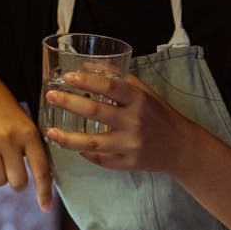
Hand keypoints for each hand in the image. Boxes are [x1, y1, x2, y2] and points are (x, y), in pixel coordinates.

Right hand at [0, 68, 52, 210]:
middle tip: (13, 174)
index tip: (45, 208)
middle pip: (17, 182)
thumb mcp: (25, 124)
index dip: (44, 192)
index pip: (41, 170)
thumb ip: (31, 148)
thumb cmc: (5, 109)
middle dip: (16, 184)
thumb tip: (40, 180)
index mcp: (29, 134)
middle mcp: (10, 139)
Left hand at [44, 72, 193, 173]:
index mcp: (138, 99)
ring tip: (50, 132)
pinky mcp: (128, 163)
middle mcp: (134, 121)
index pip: (109, 86)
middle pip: (95, 111)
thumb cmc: (158, 114)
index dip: (86, 81)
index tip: (67, 77)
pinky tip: (74, 147)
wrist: (180, 147)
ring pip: (92, 143)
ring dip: (67, 138)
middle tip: (51, 97)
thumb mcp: (144, 92)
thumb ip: (117, 78)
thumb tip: (84, 66)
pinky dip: (85, 153)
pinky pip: (100, 159)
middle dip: (69, 102)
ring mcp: (130, 145)